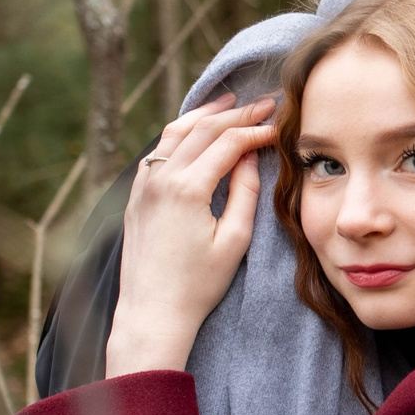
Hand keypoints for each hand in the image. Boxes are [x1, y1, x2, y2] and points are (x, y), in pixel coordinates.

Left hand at [104, 94, 278, 376]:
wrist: (152, 312)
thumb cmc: (198, 284)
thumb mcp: (234, 240)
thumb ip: (245, 193)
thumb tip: (249, 158)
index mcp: (188, 188)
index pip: (228, 142)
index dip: (256, 129)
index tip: (278, 124)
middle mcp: (161, 178)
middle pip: (202, 129)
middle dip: (235, 113)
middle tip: (262, 103)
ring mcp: (143, 186)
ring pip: (174, 133)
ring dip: (203, 115)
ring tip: (227, 103)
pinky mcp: (136, 196)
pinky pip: (157, 152)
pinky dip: (179, 135)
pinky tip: (193, 133)